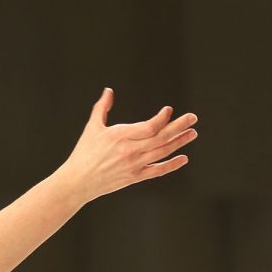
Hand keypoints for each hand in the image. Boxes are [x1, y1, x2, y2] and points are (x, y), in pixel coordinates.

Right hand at [59, 88, 198, 203]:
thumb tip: (108, 91)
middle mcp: (130, 151)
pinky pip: (158, 171)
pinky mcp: (135, 177)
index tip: (169, 110)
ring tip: (192, 133)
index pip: (149, 126)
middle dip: (179, 126)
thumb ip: (102, 107)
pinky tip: (183, 158)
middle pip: (161, 137)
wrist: (79, 181)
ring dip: (179, 142)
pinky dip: (172, 165)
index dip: (162, 118)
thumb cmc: (84, 153)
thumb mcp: (93, 127)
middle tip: (193, 118)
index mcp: (120, 136)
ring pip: (162, 152)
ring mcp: (134, 165)